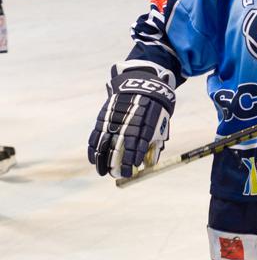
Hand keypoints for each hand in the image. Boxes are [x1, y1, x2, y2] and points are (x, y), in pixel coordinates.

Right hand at [88, 61, 176, 177]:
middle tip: (116, 175)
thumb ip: (154, 145)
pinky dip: (94, 148)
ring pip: (105, 143)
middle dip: (116, 164)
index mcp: (143, 126)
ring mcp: (113, 120)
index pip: (135, 149)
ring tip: (102, 172)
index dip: (131, 162)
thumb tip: (148, 166)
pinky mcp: (104, 117)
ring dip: (102, 160)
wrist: (141, 85)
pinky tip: (93, 159)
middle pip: (118, 148)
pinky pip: (96, 135)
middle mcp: (126, 124)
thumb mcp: (159, 126)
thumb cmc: (154, 110)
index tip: (129, 172)